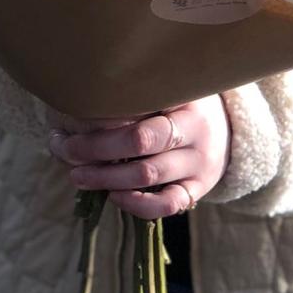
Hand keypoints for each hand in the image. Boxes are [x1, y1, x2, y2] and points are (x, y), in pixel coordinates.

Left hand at [47, 96, 230, 219]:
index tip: (70, 118)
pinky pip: (168, 204)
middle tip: (66, 149)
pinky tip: (114, 196)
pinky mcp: (197, 189)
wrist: (226, 130)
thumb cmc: (181, 105)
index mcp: (184, 97)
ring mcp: (199, 162)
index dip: (102, 115)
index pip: (139, 104)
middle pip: (140, 140)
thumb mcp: (168, 88)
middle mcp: (196, 129)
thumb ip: (135, 92)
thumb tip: (76, 98)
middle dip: (96, 147)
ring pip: (149, 174)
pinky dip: (138, 204)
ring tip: (78, 175)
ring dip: (107, 177)